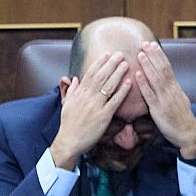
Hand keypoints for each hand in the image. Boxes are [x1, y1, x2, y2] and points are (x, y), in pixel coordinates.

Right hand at [49, 52, 129, 168]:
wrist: (69, 141)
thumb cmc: (68, 125)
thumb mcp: (66, 105)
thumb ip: (71, 91)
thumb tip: (74, 79)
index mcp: (79, 94)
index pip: (90, 74)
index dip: (99, 63)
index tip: (107, 54)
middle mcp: (87, 97)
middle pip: (101, 76)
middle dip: (111, 64)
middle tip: (120, 54)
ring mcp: (96, 106)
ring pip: (108, 86)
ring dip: (118, 74)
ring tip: (126, 64)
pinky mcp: (104, 116)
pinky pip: (115, 101)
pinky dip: (122, 91)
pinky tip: (129, 83)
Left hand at [133, 41, 195, 157]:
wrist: (189, 135)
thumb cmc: (182, 120)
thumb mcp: (180, 100)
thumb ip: (171, 90)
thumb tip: (166, 81)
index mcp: (176, 88)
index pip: (168, 67)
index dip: (159, 56)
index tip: (153, 45)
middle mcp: (171, 91)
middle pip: (162, 69)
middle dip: (153, 55)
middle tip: (145, 43)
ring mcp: (165, 99)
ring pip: (156, 79)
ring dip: (148, 65)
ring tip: (140, 54)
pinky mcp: (159, 109)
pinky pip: (150, 94)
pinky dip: (144, 83)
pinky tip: (137, 74)